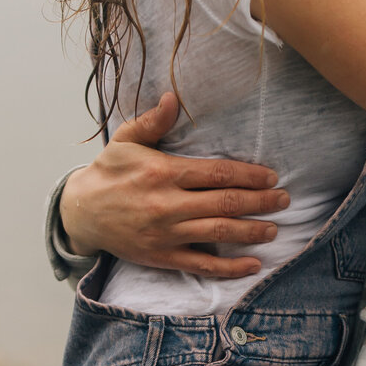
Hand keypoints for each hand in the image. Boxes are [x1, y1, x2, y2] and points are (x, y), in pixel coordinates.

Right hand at [59, 92, 289, 277]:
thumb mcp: (124, 141)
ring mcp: (166, 234)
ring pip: (218, 233)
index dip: (249, 176)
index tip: (271, 177)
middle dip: (261, 202)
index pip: (217, 173)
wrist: (80, 214)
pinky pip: (201, 265)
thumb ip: (152, 121)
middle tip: (285, 200)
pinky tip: (253, 263)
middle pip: (225, 203)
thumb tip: (173, 98)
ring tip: (274, 229)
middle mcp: (167, 204)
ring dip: (251, 231)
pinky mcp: (162, 257)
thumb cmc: (107, 173)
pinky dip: (229, 267)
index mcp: (163, 173)